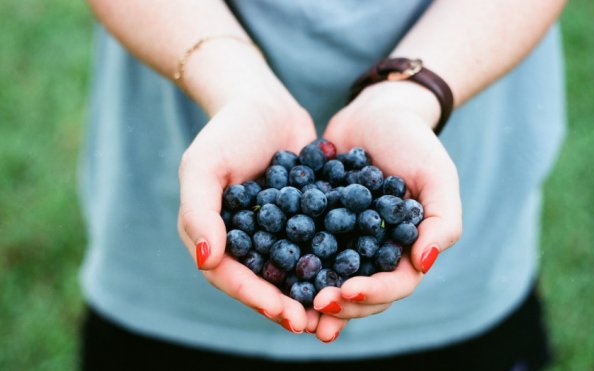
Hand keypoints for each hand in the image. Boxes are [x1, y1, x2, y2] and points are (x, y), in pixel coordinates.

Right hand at [177, 92, 318, 332]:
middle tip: (314, 325)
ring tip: (338, 311)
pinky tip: (358, 273)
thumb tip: (207, 261)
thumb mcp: (203, 166)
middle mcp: (246, 241)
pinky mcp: (305, 219)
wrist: (263, 103)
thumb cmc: (226, 131)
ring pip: (294, 270)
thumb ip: (198, 212)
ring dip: (313, 292)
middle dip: (288, 305)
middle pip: (265, 282)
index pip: (232, 277)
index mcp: (216, 237)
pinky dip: (334, 261)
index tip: (286, 314)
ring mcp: (277, 232)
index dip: (257, 298)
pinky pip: (318, 244)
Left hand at [315, 81, 462, 322]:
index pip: (395, 284)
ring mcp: (345, 241)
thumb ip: (442, 220)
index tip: (348, 292)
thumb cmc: (413, 142)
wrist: (375, 112)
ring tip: (293, 309)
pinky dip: (291, 265)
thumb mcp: (437, 176)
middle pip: (361, 292)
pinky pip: (304, 250)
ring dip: (314, 297)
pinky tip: (271, 273)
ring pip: (331, 279)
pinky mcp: (318, 226)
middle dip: (340, 304)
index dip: (374, 293)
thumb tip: (424, 263)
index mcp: (406, 249)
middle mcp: (375, 252)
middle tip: (316, 305)